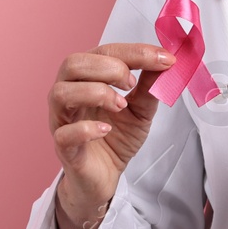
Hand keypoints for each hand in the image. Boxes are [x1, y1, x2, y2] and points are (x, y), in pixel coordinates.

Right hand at [48, 43, 174, 228]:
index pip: (104, 52)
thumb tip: (167, 61)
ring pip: (60, 92)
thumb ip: (150, 85)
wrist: (105, 176)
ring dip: (96, 92)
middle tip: (132, 83)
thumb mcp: (142, 108)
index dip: (134, 52)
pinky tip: (106, 129)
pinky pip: (63, 133)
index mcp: (87, 78)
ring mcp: (62, 120)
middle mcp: (69, 93)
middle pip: (73, 63)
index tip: (163, 58)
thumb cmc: (117, 137)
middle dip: (109, 67)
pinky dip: (86, 128)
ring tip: (120, 105)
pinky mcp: (63, 147)